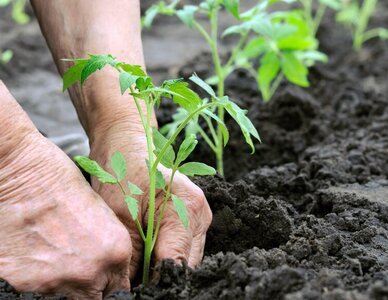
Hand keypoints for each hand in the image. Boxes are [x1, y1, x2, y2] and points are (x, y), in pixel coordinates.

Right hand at [0, 83, 131, 298]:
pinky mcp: (22, 284)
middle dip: (90, 292)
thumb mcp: (100, 216)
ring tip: (53, 267)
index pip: (119, 291)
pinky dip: (36, 286)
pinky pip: (35, 296)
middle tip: (77, 276)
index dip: (107, 288)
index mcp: (116, 252)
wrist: (24, 172)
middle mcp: (91, 272)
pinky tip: (34, 266)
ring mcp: (56, 281)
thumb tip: (103, 273)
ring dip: (63, 290)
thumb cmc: (62, 184)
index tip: (100, 283)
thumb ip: (106, 250)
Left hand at [89, 119, 212, 278]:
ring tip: (138, 271)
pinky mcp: (193, 219)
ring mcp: (200, 217)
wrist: (126, 144)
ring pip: (186, 260)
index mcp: (187, 209)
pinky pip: (183, 249)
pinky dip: (165, 257)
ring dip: (164, 269)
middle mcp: (201, 214)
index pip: (177, 264)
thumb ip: (132, 258)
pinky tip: (147, 256)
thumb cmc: (121, 172)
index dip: (156, 284)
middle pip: (186, 266)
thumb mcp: (120, 217)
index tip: (135, 292)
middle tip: (134, 284)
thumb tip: (131, 290)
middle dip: (161, 279)